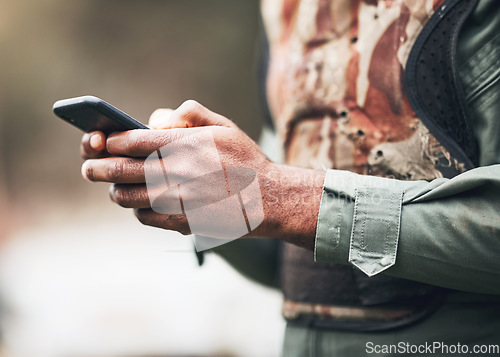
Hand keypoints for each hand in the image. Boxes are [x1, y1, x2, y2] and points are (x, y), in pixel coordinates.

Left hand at [81, 100, 323, 248]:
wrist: (270, 200)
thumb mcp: (224, 126)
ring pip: (126, 197)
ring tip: (113, 186)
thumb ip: (189, 113)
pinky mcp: (181, 223)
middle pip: (119, 170)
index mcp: (185, 145)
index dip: (108, 141)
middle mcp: (177, 173)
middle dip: (96, 167)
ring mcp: (177, 201)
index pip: (131, 141)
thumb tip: (154, 120)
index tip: (99, 141)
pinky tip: (141, 203)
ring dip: (114, 190)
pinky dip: (136, 209)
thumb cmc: (246, 160)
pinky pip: (143, 217)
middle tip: (89, 166)